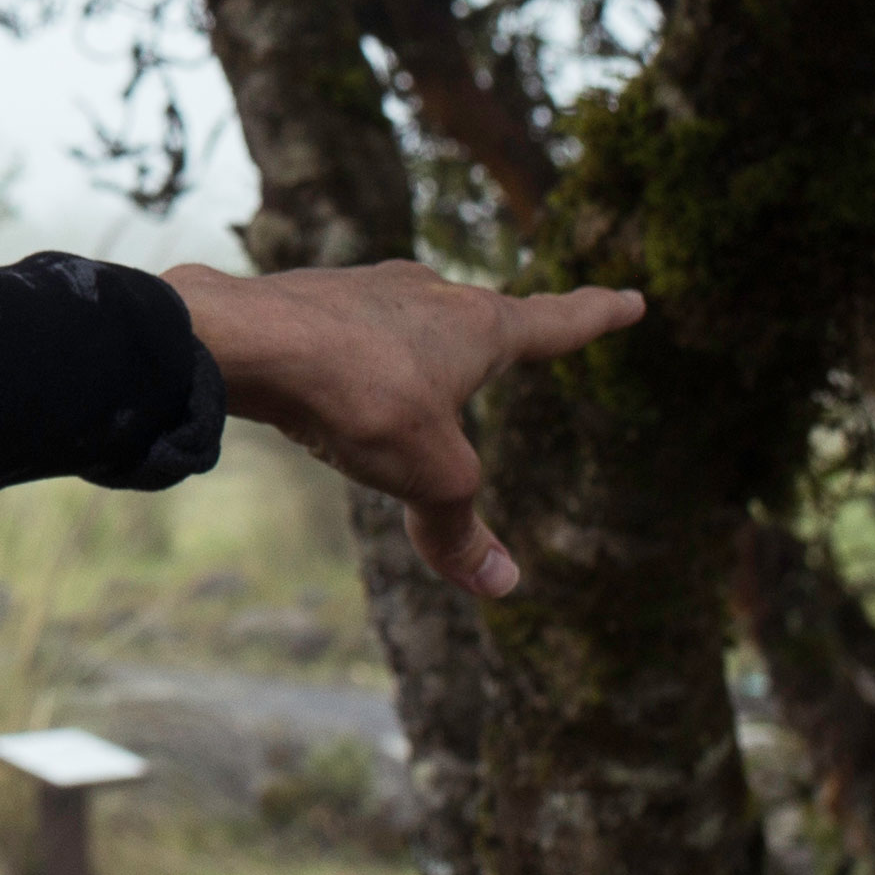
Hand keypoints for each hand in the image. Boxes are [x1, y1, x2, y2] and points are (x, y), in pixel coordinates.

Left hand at [157, 259, 645, 597]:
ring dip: (417, 349)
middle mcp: (427, 294)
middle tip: (527, 331)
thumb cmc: (356, 395)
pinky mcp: (306, 301)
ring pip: (407, 324)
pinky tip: (326, 384)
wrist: (243, 338)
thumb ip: (461, 529)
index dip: (597, 315)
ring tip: (413, 379)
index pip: (556, 322)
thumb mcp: (427, 475)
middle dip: (499, 335)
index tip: (631, 298)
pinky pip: (347, 337)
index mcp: (478, 326)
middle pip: (479, 319)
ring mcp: (363, 289)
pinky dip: (352, 360)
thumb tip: (502, 585)